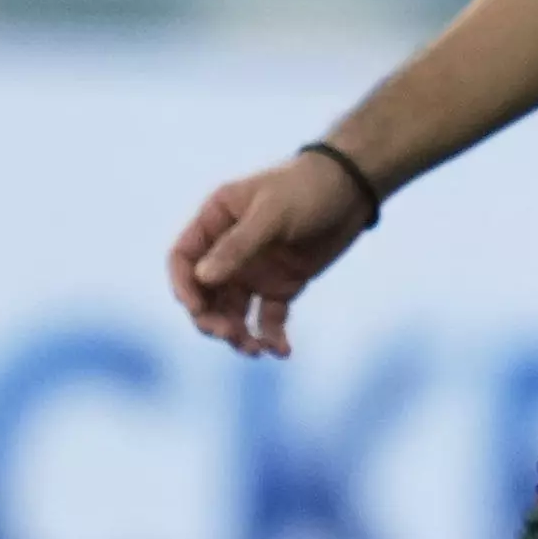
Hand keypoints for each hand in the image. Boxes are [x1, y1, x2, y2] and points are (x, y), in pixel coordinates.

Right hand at [166, 151, 376, 357]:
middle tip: (231, 335)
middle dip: (212, 319)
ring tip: (256, 349)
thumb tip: (201, 278)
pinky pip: (267, 318)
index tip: (198, 310)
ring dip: (238, 334)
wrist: (354, 188)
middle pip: (205, 294)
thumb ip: (238, 245)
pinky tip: (281, 351)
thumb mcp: (272, 212)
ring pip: (233, 312)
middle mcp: (228, 250)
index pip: (183, 259)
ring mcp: (254, 270)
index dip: (184, 286)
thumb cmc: (308, 188)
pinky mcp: (281, 285)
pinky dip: (270, 336)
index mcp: (216, 221)